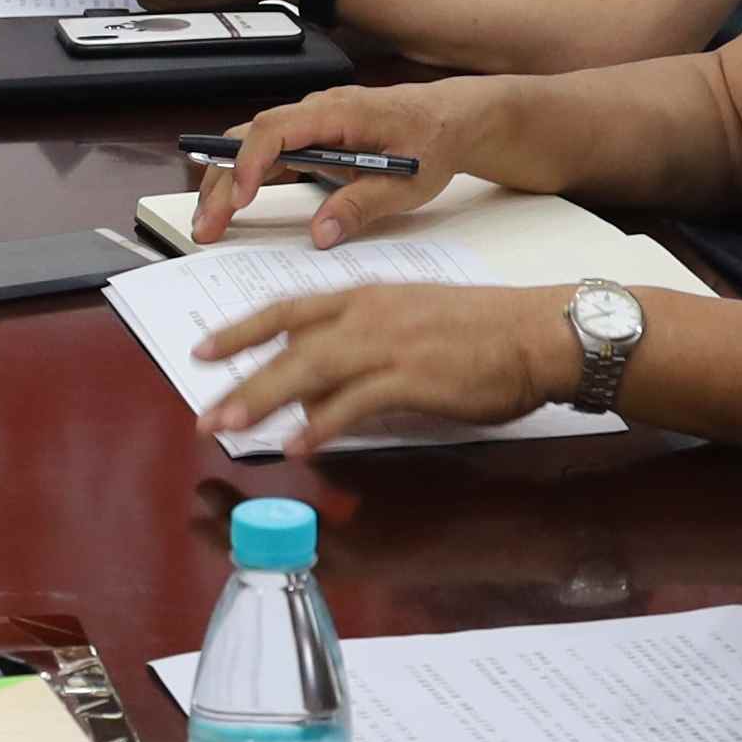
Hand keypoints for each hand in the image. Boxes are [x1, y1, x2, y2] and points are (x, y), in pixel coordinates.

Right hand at [191, 83, 473, 244]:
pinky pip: (267, 153)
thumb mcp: (407, 182)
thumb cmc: (432, 140)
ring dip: (225, 181)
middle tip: (207, 226)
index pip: (275, 129)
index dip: (250, 163)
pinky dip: (245, 178)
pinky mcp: (311, 137)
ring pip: (251, 145)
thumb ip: (363, 206)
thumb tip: (321, 234)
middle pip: (250, 138)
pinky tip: (230, 206)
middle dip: (222, 181)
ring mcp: (310, 123)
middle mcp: (316, 111)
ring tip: (208, 222)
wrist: (450, 118)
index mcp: (338, 112)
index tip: (240, 200)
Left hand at [209, 281, 570, 448]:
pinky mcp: (412, 378)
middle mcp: (369, 315)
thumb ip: (362, 346)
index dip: (241, 330)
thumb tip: (320, 382)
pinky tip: (298, 445)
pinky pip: (353, 402)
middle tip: (204, 412)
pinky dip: (320, 424)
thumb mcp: (411, 322)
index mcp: (366, 296)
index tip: (204, 349)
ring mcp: (389, 344)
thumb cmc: (484, 331)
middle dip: (240, 380)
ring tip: (228, 428)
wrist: (538, 332)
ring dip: (262, 401)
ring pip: (308, 370)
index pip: (287, 309)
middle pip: (287, 345)